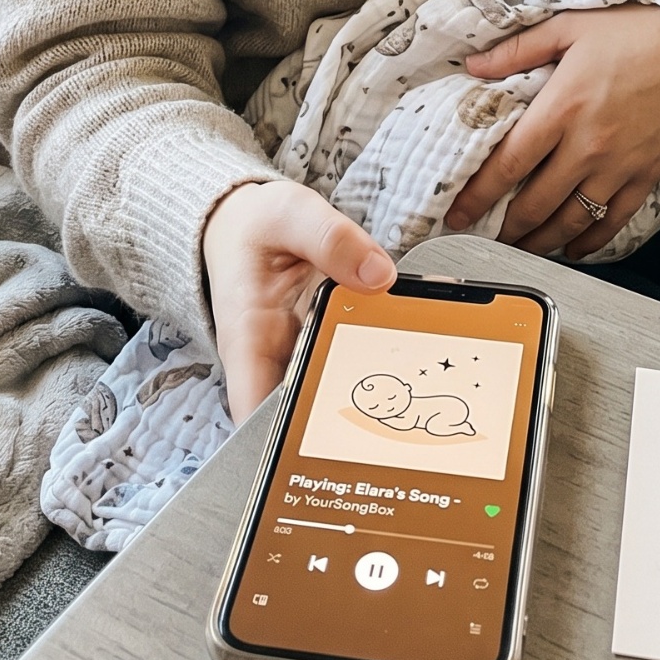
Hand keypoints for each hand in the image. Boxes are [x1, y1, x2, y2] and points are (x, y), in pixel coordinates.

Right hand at [202, 180, 394, 420]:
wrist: (244, 224)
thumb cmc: (254, 226)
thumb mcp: (289, 214)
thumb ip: (331, 239)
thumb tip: (379, 275)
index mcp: (248, 338)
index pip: (256, 412)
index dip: (287, 441)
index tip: (331, 445)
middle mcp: (269, 363)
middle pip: (303, 416)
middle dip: (346, 425)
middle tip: (397, 426)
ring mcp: (296, 361)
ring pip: (330, 398)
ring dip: (368, 402)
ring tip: (415, 401)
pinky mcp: (319, 350)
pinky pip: (347, 370)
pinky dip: (375, 368)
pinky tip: (410, 365)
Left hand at [443, 7, 659, 259]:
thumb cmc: (642, 28)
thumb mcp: (571, 25)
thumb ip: (519, 49)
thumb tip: (474, 64)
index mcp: (562, 107)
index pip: (508, 163)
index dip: (477, 195)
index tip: (456, 212)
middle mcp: (588, 144)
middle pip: (535, 203)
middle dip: (504, 228)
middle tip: (483, 237)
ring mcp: (619, 165)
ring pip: (571, 220)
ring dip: (540, 242)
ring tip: (519, 249)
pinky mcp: (647, 175)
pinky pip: (614, 220)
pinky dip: (591, 242)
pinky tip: (573, 249)